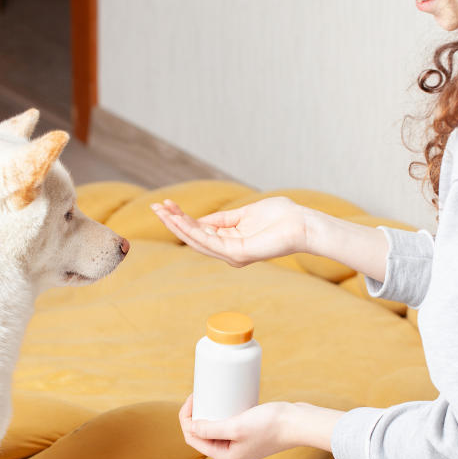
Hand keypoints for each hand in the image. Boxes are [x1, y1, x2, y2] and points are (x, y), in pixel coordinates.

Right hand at [151, 197, 307, 266]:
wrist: (302, 224)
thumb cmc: (280, 217)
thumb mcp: (245, 213)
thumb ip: (223, 218)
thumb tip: (202, 218)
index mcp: (230, 241)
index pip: (200, 230)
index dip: (181, 218)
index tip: (166, 204)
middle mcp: (228, 251)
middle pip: (193, 237)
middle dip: (173, 222)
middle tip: (155, 207)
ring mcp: (232, 254)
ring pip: (197, 241)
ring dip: (178, 226)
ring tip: (162, 212)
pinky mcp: (237, 254)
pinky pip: (209, 242)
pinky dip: (193, 231)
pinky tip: (180, 219)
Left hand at [179, 394, 345, 458]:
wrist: (299, 423)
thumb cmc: (270, 425)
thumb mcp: (236, 427)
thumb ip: (212, 430)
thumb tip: (191, 427)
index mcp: (225, 457)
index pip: (193, 438)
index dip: (186, 417)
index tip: (193, 397)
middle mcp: (231, 454)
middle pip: (203, 433)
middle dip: (196, 414)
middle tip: (200, 393)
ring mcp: (241, 444)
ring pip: (215, 428)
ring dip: (209, 413)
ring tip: (208, 395)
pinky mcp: (250, 433)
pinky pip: (229, 423)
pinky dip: (223, 413)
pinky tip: (222, 400)